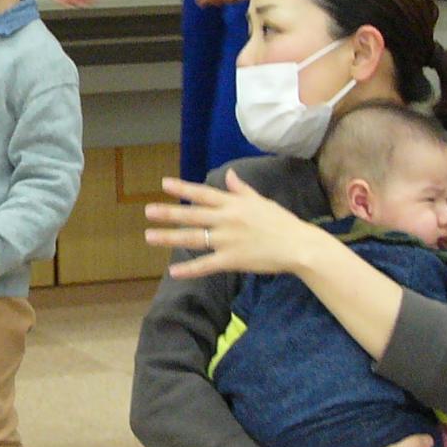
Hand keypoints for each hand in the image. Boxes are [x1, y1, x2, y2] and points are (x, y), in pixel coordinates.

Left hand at [145, 170, 314, 277]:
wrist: (298, 246)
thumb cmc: (282, 223)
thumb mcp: (261, 201)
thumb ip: (241, 190)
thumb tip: (229, 175)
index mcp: (234, 204)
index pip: (203, 194)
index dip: (183, 188)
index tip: (164, 184)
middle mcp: (227, 220)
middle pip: (192, 215)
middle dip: (168, 213)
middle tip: (148, 211)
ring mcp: (227, 240)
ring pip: (193, 238)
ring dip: (169, 237)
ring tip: (149, 236)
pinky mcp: (232, 260)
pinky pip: (206, 265)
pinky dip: (190, 269)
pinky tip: (174, 272)